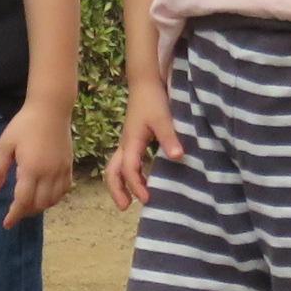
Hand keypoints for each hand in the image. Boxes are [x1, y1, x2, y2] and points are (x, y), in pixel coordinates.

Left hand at [0, 99, 73, 225]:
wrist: (51, 109)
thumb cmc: (25, 124)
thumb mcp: (5, 143)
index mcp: (31, 169)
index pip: (23, 201)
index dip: (15, 215)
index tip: (7, 223)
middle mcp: (49, 174)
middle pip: (39, 204)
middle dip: (26, 212)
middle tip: (15, 212)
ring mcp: (61, 170)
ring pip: (53, 200)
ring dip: (40, 206)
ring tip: (29, 204)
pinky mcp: (69, 166)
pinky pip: (64, 190)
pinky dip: (55, 198)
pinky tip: (46, 195)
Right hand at [105, 79, 180, 206]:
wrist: (145, 82)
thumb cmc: (153, 99)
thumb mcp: (164, 118)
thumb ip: (170, 138)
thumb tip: (178, 157)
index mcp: (131, 141)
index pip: (129, 169)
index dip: (136, 185)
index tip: (147, 199)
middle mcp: (125, 144)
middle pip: (112, 172)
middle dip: (117, 190)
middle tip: (125, 207)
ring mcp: (127, 142)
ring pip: (115, 167)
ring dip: (120, 184)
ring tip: (129, 200)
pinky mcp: (132, 139)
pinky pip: (124, 161)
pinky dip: (128, 174)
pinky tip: (140, 179)